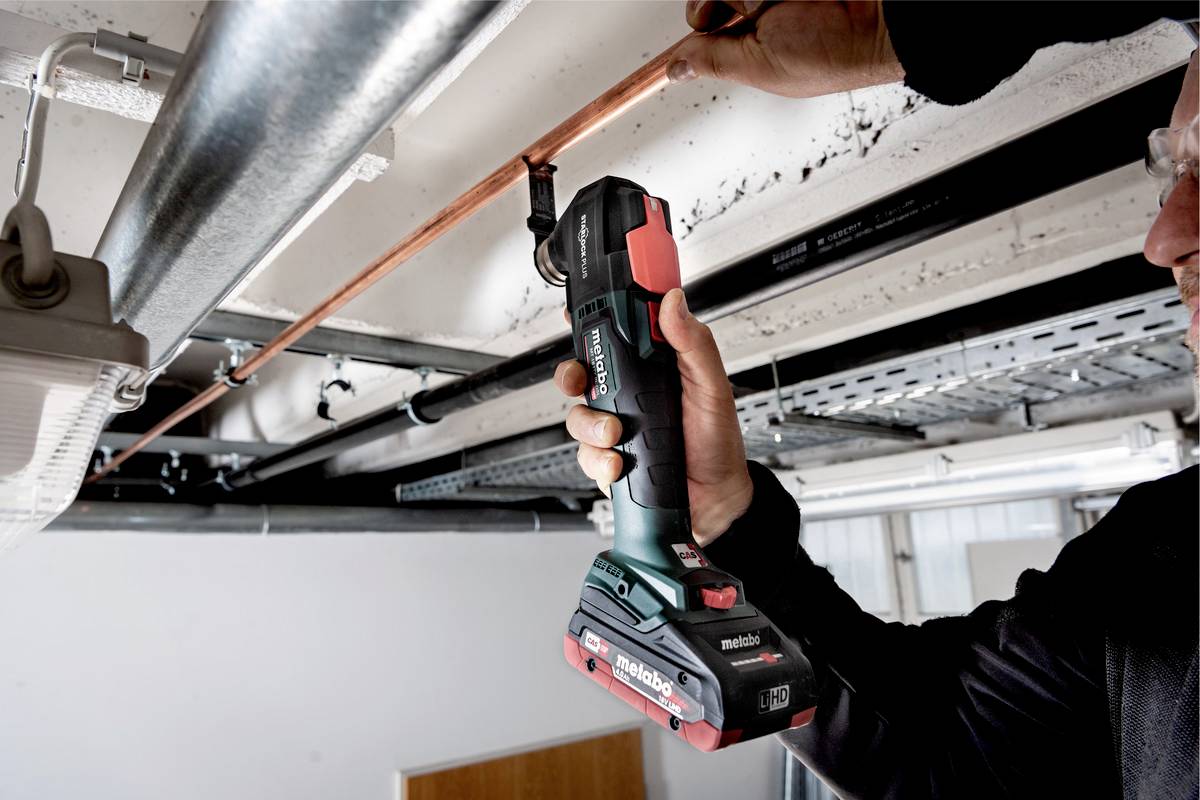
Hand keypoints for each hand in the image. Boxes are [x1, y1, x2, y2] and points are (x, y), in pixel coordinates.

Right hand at [553, 288, 752, 545]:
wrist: (715, 498)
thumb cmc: (716, 440)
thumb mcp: (711, 386)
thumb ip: (693, 343)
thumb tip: (673, 302)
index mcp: (649, 370)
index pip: (614, 338)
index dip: (591, 325)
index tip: (579, 318)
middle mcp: (627, 396)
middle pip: (580, 375)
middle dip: (571, 376)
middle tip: (580, 381)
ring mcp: (615, 428)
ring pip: (578, 417)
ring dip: (591, 425)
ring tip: (617, 434)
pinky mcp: (608, 460)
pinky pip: (586, 456)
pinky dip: (600, 461)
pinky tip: (620, 464)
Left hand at [668, 0, 903, 97]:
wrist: (876, 22)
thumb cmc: (832, 54)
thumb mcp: (759, 65)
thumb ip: (715, 60)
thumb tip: (677, 71)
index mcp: (749, 42)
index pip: (702, 22)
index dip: (700, 19)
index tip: (704, 20)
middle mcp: (758, 9)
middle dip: (720, 1)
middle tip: (751, 10)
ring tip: (776, 1)